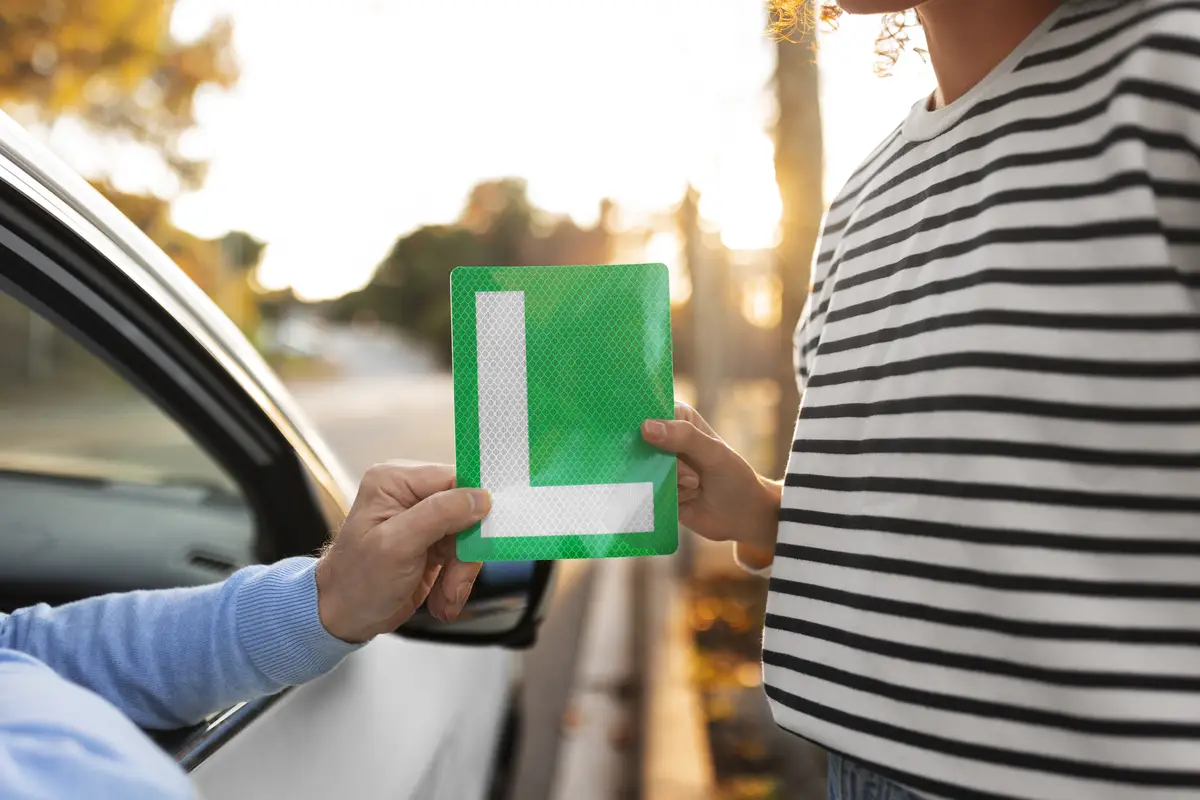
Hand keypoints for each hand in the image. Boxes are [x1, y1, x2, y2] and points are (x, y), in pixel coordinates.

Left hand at [315, 463, 489, 642]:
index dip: (474, 508)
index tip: (484, 537)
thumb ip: (438, 514)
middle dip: (465, 554)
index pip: (454, 480)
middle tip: (456, 584)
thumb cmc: (356, 582)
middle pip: (466, 511)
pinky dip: (457, 580)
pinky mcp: (432, 541)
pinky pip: (463, 554)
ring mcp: (423, 518)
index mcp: (395, 481)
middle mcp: (410, 494)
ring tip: (446, 598)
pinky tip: (442, 598)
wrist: (343, 618)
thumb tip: (479, 496)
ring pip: (469, 537)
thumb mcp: (396, 546)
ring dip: (462, 573)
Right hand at [642, 402, 779, 567]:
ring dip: (670, 484)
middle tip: (693, 478)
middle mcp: (664, 440)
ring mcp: (657, 466)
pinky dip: (664, 498)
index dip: (646, 427)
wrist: (742, 517)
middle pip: (642, 446)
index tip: (656, 445)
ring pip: (643, 471)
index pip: (650, 414)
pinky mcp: (654, 489)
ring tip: (695, 488)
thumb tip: (645, 426)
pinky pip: (645, 492)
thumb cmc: (734, 478)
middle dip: (667, 465)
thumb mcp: (714, 454)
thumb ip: (684, 437)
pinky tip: (685, 501)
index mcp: (678, 419)